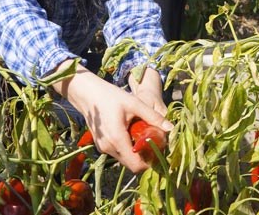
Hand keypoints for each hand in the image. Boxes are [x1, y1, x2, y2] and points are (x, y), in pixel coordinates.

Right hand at [54, 62, 171, 172]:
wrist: (87, 94)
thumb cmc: (111, 96)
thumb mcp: (134, 103)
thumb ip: (153, 117)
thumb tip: (171, 128)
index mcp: (117, 139)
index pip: (136, 165)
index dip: (150, 162)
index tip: (158, 150)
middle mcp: (108, 148)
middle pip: (132, 164)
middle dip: (145, 157)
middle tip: (154, 141)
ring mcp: (103, 148)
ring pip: (125, 159)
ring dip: (135, 152)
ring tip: (142, 135)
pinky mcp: (101, 145)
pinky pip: (118, 153)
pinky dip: (127, 148)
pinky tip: (131, 133)